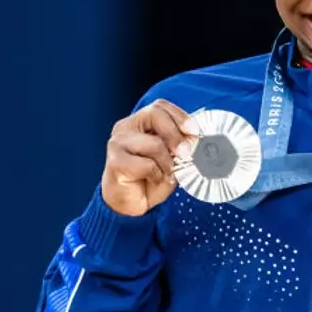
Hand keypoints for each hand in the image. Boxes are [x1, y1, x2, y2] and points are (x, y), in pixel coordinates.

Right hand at [101, 99, 199, 216]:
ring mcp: (117, 143)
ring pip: (154, 143)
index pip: (160, 106)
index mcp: (139, 122)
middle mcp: (125, 127)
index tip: (195, 132)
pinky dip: (157, 175)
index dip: (180, 116)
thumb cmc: (149, 178)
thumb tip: (196, 140)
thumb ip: (179, 145)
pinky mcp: (115, 162)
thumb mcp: (171, 158)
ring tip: (166, 174)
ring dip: (167, 163)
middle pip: (154, 114)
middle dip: (176, 134)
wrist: (129, 205)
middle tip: (186, 153)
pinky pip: (147, 165)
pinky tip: (152, 180)